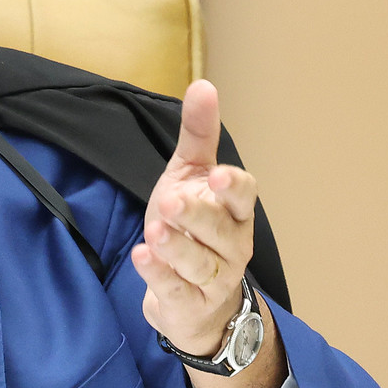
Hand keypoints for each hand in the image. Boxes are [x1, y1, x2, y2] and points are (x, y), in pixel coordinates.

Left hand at [129, 80, 284, 387]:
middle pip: (219, 230)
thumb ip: (197, 135)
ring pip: (199, 263)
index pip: (244, 196)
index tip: (218, 175)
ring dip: (177, 248)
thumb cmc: (194, 228)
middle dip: (197, 216)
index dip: (234, 187)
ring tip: (155, 232)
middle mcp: (232, 245)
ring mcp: (214, 278)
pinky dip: (159, 275)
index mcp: (234, 211)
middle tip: (170, 201)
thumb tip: (203, 85)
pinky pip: (176, 289)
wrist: (192, 298)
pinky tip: (142, 257)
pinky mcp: (190, 302)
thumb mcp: (191, 178)